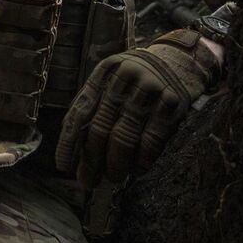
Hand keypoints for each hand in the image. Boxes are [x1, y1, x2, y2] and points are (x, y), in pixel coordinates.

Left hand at [54, 29, 220, 186]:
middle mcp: (124, 78)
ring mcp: (149, 89)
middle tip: (89, 181)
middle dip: (92, 160)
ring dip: (116, 164)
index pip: (80, 112)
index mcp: (104, 72)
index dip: (69, 142)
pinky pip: (152, 140)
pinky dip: (142, 160)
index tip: (64, 166)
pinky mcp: (171, 102)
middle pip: (100, 127)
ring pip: (124, 137)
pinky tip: (137, 170)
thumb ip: (93, 103)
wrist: (179, 60)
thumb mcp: (111, 80)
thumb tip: (70, 141)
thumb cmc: (136, 79)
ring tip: (113, 177)